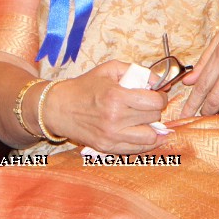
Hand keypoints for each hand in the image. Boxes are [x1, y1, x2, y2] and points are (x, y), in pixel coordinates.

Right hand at [42, 60, 169, 153]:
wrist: (58, 107)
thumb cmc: (84, 86)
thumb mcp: (107, 69)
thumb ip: (135, 70)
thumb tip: (157, 81)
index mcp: (116, 96)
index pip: (154, 102)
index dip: (160, 97)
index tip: (156, 95)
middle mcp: (115, 118)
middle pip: (154, 118)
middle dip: (155, 110)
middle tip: (147, 106)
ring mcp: (111, 136)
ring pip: (150, 138)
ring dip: (152, 128)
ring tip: (144, 121)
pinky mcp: (107, 148)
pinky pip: (137, 149)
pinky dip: (143, 142)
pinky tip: (141, 133)